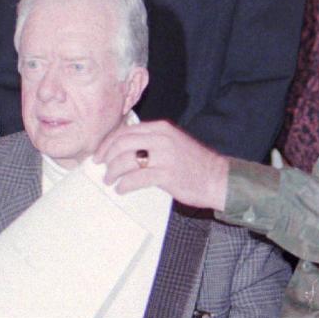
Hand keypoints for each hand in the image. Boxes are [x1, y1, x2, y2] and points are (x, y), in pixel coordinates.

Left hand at [95, 121, 228, 209]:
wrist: (218, 178)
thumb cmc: (194, 163)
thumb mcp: (172, 142)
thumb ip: (151, 141)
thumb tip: (122, 150)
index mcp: (162, 128)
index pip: (126, 131)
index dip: (108, 143)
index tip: (99, 154)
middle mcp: (162, 138)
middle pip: (122, 143)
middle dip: (107, 157)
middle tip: (102, 168)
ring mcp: (164, 157)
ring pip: (126, 161)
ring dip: (113, 172)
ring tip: (110, 180)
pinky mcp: (167, 175)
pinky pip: (136, 179)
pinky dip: (124, 185)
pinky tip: (121, 189)